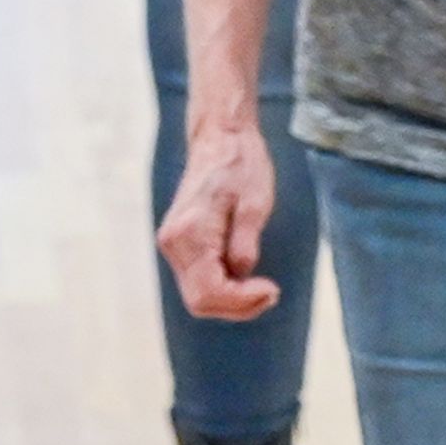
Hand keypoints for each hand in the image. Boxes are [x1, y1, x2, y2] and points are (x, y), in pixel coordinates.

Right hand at [155, 119, 279, 319]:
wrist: (220, 137)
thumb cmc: (241, 164)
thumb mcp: (254, 204)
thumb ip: (245, 244)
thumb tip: (241, 276)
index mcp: (189, 233)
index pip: (209, 292)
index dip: (242, 302)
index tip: (273, 290)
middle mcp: (173, 242)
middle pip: (200, 301)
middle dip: (238, 307)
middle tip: (272, 293)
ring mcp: (173, 244)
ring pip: (198, 294)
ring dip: (231, 300)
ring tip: (264, 288)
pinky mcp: (180, 243)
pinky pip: (199, 279)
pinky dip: (223, 287)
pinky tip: (248, 277)